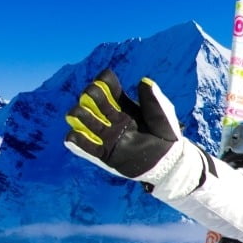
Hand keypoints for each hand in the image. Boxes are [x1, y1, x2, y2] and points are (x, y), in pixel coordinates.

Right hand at [63, 69, 184, 181]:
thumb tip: (143, 81)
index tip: (105, 83)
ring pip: (83, 120)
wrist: (169, 162)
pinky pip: (85, 147)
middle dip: (89, 96)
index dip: (102, 82)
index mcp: (124, 104)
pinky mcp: (105, 154)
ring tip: (81, 116)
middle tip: (96, 101)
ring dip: (78, 115)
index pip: (106, 86)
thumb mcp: (163, 114)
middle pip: (91, 100)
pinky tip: (73, 135)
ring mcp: (107, 135)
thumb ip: (153, 99)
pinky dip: (76, 140)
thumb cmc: (167, 135)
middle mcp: (112, 117)